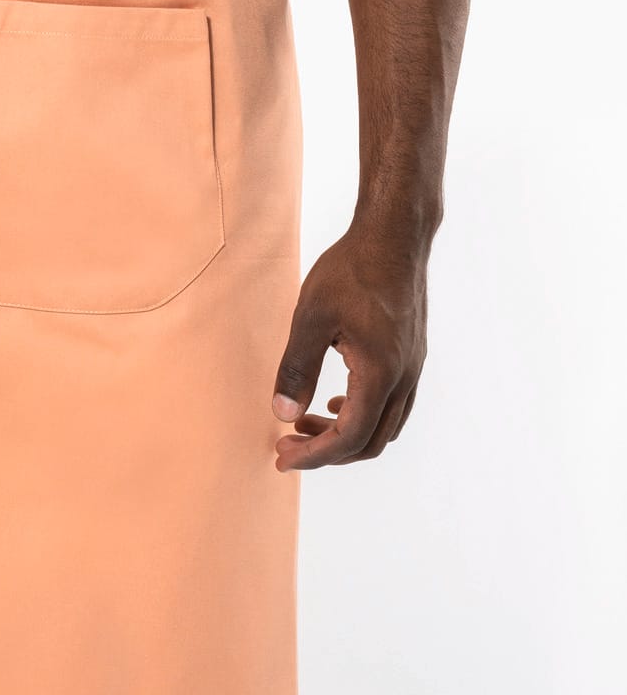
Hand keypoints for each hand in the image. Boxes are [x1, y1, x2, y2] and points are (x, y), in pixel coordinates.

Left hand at [271, 219, 427, 469]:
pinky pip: (392, 406)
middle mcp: (404, 379)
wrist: (395, 236)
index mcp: (380, 374)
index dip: (314, 455)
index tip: (281, 457)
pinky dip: (363, 415)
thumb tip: (282, 413)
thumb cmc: (351, 270)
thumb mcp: (311, 317)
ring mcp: (413, 369)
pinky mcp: (412, 357)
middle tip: (287, 444)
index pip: (349, 437)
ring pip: (384, 427)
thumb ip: (296, 368)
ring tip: (304, 421)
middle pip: (370, 442)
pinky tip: (335, 399)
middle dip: (327, 452)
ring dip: (345, 434)